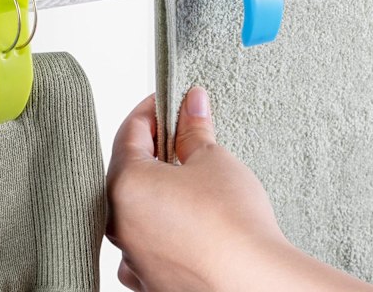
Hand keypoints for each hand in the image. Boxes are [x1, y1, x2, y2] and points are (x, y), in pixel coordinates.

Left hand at [106, 87, 372, 290]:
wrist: (253, 283)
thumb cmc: (232, 223)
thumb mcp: (212, 159)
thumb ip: (194, 128)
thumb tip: (192, 100)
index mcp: (126, 185)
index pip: (130, 131)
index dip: (151, 109)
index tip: (169, 99)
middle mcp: (119, 222)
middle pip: (129, 169)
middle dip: (154, 146)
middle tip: (180, 130)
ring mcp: (132, 254)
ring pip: (136, 205)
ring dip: (156, 184)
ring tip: (187, 172)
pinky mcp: (149, 278)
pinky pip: (145, 238)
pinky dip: (159, 220)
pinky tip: (184, 214)